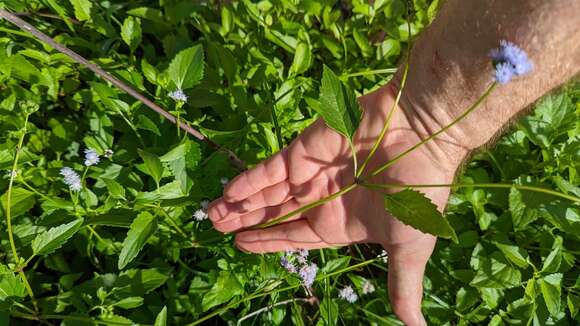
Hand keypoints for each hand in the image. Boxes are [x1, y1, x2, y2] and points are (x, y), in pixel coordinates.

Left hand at [208, 83, 465, 324]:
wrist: (425, 136)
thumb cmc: (418, 192)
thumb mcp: (409, 247)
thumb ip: (401, 285)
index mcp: (340, 223)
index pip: (294, 235)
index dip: (268, 240)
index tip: (241, 244)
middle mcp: (321, 198)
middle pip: (275, 213)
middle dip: (246, 221)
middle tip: (215, 227)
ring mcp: (310, 173)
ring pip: (267, 191)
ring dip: (240, 202)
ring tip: (212, 214)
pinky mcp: (303, 150)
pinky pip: (270, 169)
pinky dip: (250, 180)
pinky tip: (229, 192)